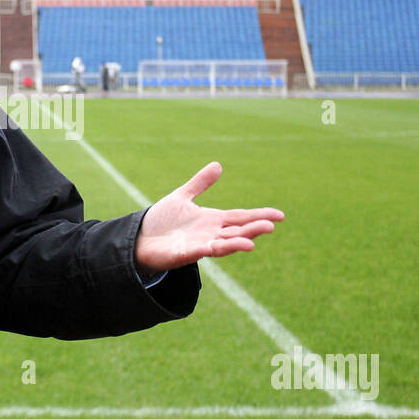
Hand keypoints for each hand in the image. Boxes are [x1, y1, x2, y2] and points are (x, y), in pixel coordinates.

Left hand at [134, 162, 283, 272]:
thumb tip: (218, 165)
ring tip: (259, 235)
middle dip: (255, 227)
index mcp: (212, 220)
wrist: (138, 240)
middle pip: (238, 230)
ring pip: (227, 242)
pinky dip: (221, 247)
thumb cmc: (160, 222)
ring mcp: (201, 244)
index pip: (241, 217)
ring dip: (242, 239)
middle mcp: (210, 233)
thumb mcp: (182, 197)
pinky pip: (207, 250)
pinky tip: (233, 245)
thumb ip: (200, 184)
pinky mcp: (188, 253)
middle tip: (273, 224)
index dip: (260, 215)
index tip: (280, 215)